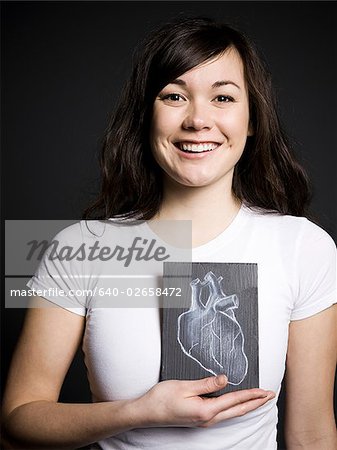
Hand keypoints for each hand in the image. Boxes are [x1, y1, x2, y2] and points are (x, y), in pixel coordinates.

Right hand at [134, 375, 274, 427]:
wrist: (146, 413)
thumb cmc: (162, 398)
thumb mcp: (184, 386)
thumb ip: (206, 384)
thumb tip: (225, 379)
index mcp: (205, 410)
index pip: (234, 400)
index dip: (251, 395)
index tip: (265, 391)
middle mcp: (207, 419)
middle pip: (237, 410)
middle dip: (255, 403)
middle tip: (269, 396)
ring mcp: (203, 421)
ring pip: (231, 413)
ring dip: (246, 406)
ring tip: (258, 399)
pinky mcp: (198, 419)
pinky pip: (222, 414)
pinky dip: (234, 408)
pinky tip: (235, 404)